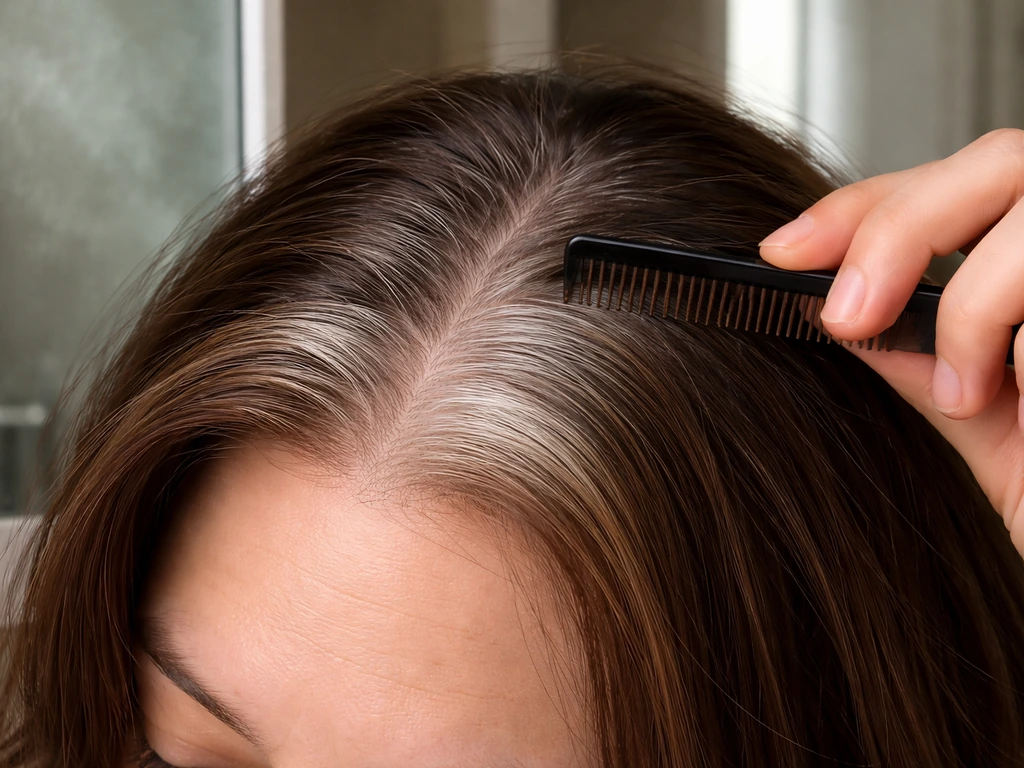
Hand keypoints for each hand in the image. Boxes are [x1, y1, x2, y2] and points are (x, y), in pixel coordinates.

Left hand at [758, 129, 1023, 555]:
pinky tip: (1017, 390)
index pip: (963, 181)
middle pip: (1005, 157)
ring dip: (977, 292)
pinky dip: (1016, 325)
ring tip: (964, 388)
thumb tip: (840, 308)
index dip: (869, 203)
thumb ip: (930, 357)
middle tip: (843, 314)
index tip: (784, 249)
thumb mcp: (996, 427)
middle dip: (901, 226)